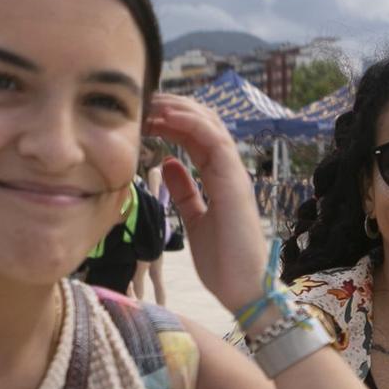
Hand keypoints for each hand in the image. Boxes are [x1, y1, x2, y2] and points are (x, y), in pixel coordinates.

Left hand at [144, 95, 267, 311]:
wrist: (243, 289)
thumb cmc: (223, 262)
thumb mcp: (194, 220)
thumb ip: (184, 191)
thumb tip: (166, 163)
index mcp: (220, 178)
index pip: (195, 136)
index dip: (171, 120)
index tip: (144, 114)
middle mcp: (229, 170)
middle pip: (204, 122)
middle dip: (173, 106)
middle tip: (144, 99)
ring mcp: (234, 174)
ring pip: (210, 125)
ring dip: (179, 109)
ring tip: (152, 102)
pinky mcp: (234, 183)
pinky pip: (215, 141)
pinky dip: (192, 124)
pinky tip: (168, 117)